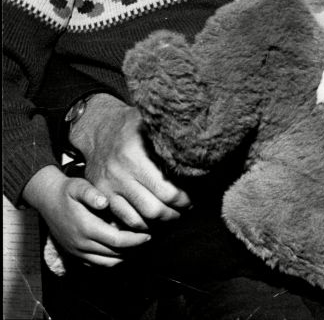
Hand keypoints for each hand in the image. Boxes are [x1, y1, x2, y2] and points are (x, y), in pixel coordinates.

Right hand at [23, 166, 150, 266]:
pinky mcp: (74, 254)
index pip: (117, 240)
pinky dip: (111, 260)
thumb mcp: (78, 186)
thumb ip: (91, 194)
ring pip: (106, 262)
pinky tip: (122, 250)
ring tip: (138, 246)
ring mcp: (76, 251)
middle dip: (134, 249)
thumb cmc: (67, 191)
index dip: (135, 240)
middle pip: (115, 253)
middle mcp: (81, 243)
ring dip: (124, 257)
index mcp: (86, 228)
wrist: (47, 200)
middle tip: (149, 240)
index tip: (148, 235)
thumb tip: (105, 202)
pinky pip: (96, 264)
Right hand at [70, 94, 190, 230]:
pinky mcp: (101, 195)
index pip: (168, 190)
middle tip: (187, 208)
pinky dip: (141, 224)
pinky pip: (123, 218)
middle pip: (155, 208)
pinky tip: (153, 219)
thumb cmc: (134, 125)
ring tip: (173, 215)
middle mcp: (121, 173)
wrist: (99, 129)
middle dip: (175, 212)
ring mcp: (109, 186)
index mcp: (137, 155)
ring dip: (160, 221)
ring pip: (140, 218)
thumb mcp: (152, 124)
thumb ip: (171, 138)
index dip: (184, 199)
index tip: (194, 197)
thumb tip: (200, 150)